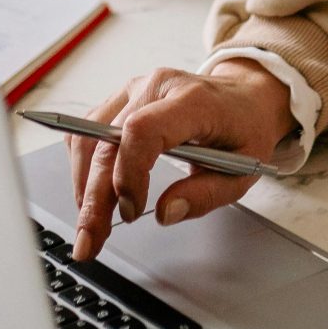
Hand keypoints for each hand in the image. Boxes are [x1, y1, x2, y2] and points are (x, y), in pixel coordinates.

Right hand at [68, 59, 296, 260]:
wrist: (244, 96)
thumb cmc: (244, 128)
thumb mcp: (243, 170)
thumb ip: (206, 194)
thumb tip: (164, 213)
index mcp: (193, 100)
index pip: (142, 130)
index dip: (128, 174)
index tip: (132, 211)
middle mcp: (157, 88)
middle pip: (106, 141)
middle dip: (93, 198)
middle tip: (90, 240)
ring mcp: (135, 89)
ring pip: (87, 136)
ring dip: (83, 185)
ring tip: (92, 224)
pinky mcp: (122, 99)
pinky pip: (88, 130)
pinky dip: (84, 166)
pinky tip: (93, 194)